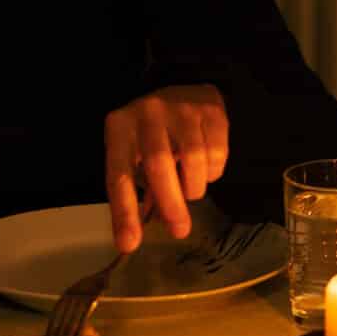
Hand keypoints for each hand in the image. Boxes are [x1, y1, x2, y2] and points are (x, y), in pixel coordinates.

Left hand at [104, 84, 228, 251]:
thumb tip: (134, 239)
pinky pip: (217, 153)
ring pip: (194, 160)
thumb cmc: (154, 134)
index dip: (124, 212)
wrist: (187, 91)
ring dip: (194, 186)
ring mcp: (181, 107)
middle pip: (159, 165)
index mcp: (119, 127)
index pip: (119, 175)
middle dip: (171, 204)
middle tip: (179, 231)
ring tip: (190, 185)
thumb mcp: (135, 155)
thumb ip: (137, 191)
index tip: (129, 244)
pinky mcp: (211, 109)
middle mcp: (147, 112)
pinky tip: (204, 164)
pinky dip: (213, 171)